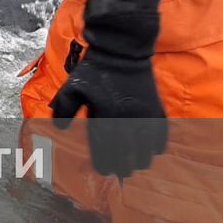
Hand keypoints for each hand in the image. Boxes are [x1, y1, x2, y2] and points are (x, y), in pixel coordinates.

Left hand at [50, 0, 167, 178]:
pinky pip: (161, 137)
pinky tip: (152, 150)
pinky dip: (157, 147)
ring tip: (135, 164)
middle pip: (127, 157)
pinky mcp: (158, 111)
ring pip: (146, 152)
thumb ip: (64, 108)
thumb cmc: (95, 70)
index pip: (106, 152)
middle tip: (120, 171)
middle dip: (122, 167)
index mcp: (105, 117)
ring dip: (140, 160)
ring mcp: (145, 117)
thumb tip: (60, 129)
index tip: (103, 170)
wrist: (122, 51)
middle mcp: (127, 121)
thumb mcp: (73, 86)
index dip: (105, 165)